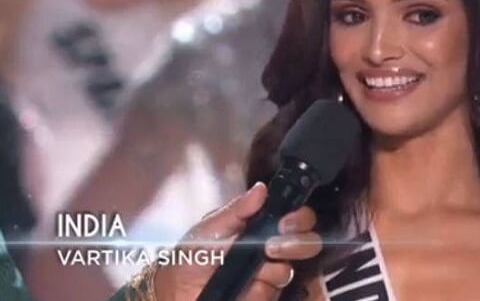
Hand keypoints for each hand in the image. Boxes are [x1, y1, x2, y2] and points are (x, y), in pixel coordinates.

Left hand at [153, 182, 320, 300]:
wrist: (172, 293)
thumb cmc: (189, 256)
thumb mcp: (209, 229)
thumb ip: (236, 210)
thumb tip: (261, 188)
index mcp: (259, 227)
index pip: (294, 217)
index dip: (299, 217)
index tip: (286, 222)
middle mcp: (270, 249)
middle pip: (306, 242)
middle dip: (296, 243)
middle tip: (272, 248)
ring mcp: (268, 275)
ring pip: (290, 270)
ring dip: (272, 270)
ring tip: (252, 271)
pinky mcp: (262, 296)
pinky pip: (272, 293)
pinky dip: (258, 292)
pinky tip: (242, 289)